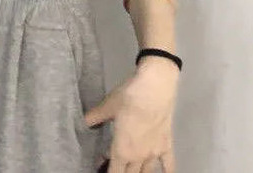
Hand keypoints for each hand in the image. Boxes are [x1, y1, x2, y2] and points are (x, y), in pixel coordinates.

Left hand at [84, 56, 179, 171]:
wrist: (154, 89)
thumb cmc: (128, 98)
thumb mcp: (106, 107)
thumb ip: (94, 118)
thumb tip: (83, 123)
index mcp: (122, 150)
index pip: (114, 172)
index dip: (106, 171)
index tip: (100, 167)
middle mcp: (139, 157)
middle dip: (120, 171)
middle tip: (112, 163)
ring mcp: (154, 153)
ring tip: (130, 168)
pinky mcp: (167, 145)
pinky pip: (169, 166)